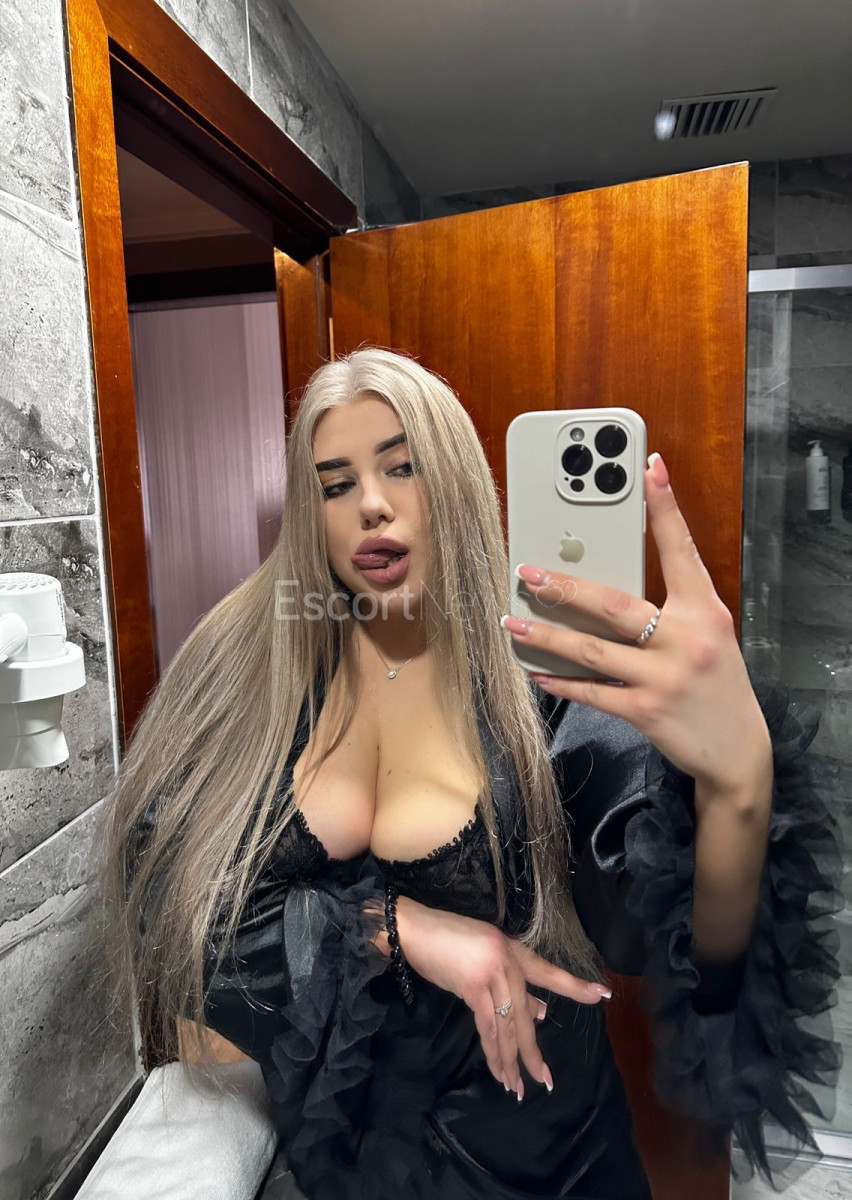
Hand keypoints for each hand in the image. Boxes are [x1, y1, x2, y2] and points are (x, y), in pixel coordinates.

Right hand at [394, 895, 610, 1098]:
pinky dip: (494, 1051)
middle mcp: (508, 963)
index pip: (550, 973)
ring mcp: (492, 975)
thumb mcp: (487, 954)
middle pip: (526, 1014)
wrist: (415, 929)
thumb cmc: (449, 937)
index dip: (576, 987)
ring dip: (513, 1060)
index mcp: (515, 951)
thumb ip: (512, 983)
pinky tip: (499, 1070)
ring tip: (520, 1087)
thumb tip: (539, 1014)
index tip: (603, 995)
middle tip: (546, 1080)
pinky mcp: (472, 988)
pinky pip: (488, 1026)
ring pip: (508, 1026)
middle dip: (534, 1051)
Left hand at [501, 452, 772, 796]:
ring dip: (547, 636)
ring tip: (514, 621)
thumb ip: (673, 605)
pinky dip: (561, 681)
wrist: (739, 750)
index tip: (648, 468)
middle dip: (566, 587)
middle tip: (527, 572)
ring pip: (592, 650)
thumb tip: (610, 584)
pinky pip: (592, 692)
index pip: (680, 550)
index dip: (664, 508)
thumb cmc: (718, 683)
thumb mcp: (710, 633)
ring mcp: (664, 677)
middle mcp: (685, 639)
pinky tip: (536, 671)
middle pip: (614, 605)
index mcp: (705, 611)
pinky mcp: (646, 711)